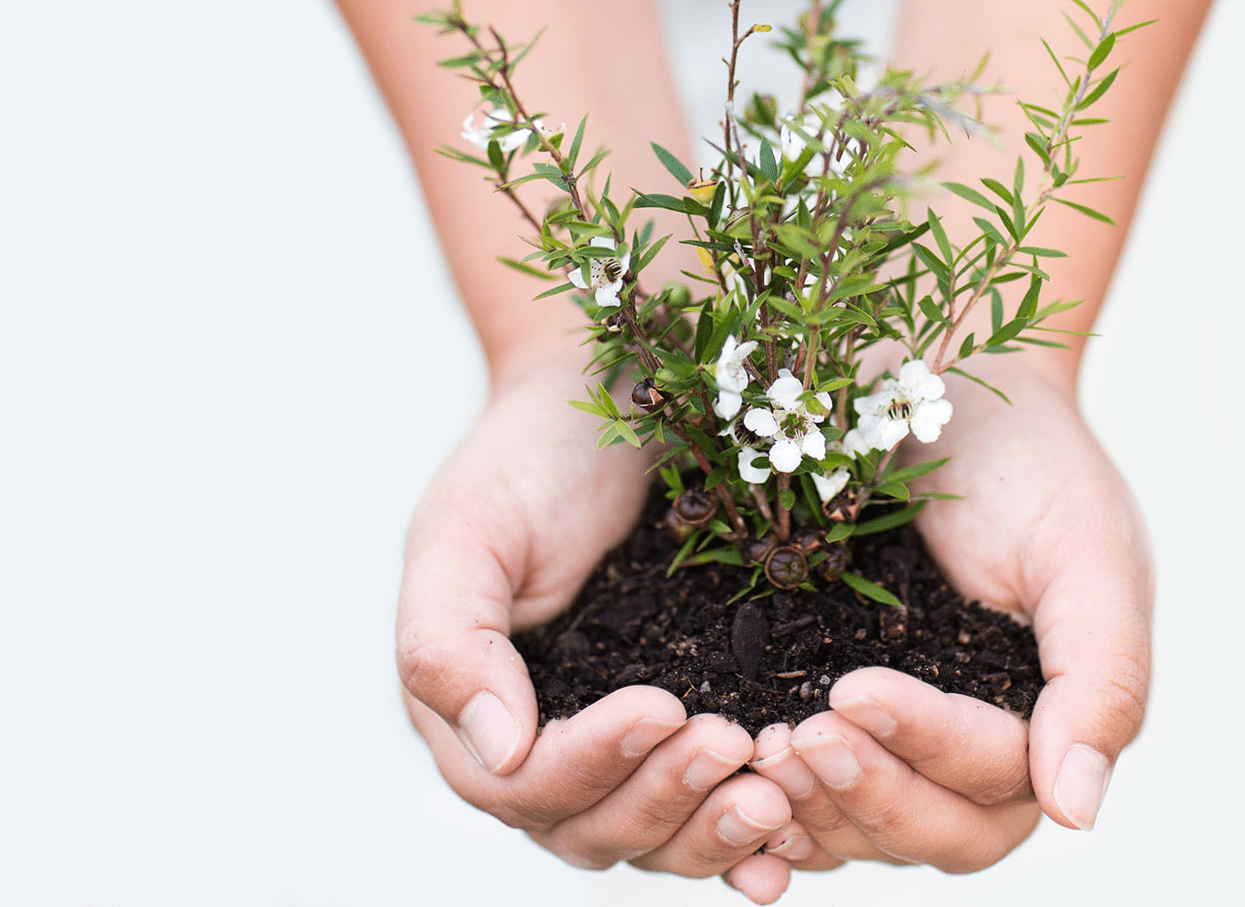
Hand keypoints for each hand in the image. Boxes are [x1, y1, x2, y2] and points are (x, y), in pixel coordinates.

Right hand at [396, 344, 793, 883]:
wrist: (605, 405)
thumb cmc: (526, 459)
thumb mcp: (465, 530)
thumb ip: (450, 641)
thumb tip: (498, 750)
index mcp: (470, 712)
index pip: (526, 784)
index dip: (593, 761)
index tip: (665, 705)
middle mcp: (539, 751)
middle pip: (593, 828)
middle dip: (665, 798)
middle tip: (733, 746)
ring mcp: (617, 752)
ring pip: (656, 837)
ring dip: (713, 830)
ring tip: (774, 794)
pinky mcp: (688, 736)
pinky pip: (710, 808)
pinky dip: (750, 833)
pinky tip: (794, 830)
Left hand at [747, 355, 1152, 871]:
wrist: (944, 385)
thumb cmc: (1030, 457)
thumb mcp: (1085, 549)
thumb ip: (1101, 676)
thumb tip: (1077, 812)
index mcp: (1049, 719)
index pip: (993, 780)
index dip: (926, 747)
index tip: (854, 688)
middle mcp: (975, 751)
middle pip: (929, 831)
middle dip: (862, 793)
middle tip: (794, 738)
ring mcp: (896, 742)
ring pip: (858, 829)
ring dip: (805, 806)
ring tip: (751, 750)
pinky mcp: (825, 716)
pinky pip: (800, 793)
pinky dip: (764, 801)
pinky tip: (720, 771)